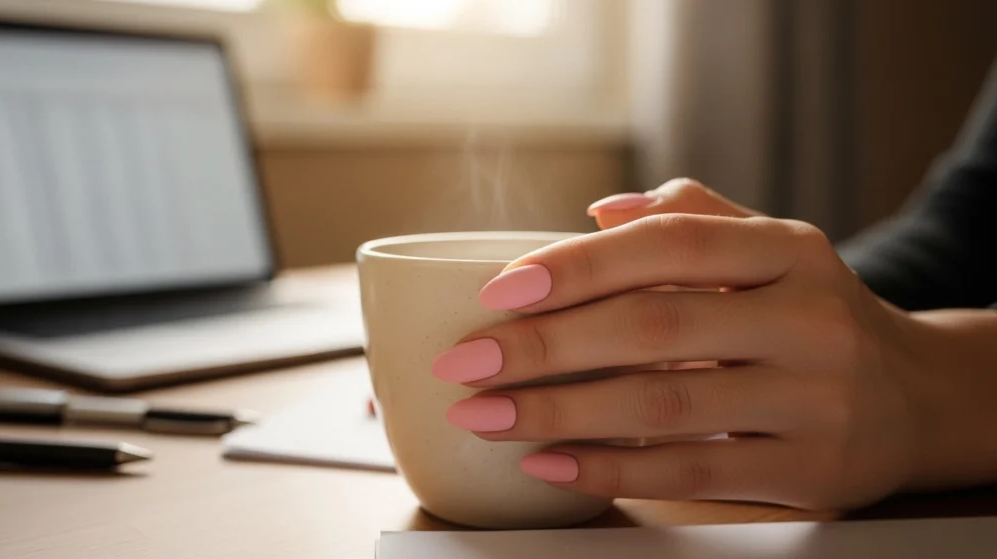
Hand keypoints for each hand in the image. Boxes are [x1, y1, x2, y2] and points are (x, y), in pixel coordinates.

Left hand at [431, 181, 944, 509]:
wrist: (917, 397)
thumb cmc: (813, 313)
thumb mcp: (774, 250)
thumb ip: (692, 218)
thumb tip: (597, 211)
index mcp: (788, 251)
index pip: (671, 245)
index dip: (579, 264)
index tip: (499, 290)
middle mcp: (805, 319)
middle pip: (652, 326)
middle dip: (544, 346)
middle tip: (465, 361)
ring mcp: (812, 400)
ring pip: (663, 404)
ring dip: (559, 411)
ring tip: (485, 415)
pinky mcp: (806, 472)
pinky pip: (690, 473)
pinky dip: (610, 469)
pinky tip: (548, 463)